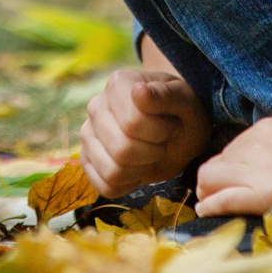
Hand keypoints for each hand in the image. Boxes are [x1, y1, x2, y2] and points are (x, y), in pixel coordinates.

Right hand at [78, 67, 211, 195]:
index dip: (160, 132)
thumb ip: (164, 95)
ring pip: (112, 172)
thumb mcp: (184, 100)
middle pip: (122, 150)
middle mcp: (96, 107)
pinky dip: (128, 185)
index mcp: (117, 85)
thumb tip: (139, 91)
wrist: (177, 129)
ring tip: (150, 154)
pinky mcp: (87, 160)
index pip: (132, 123)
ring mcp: (88, 135)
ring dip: (141, 170)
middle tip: (162, 142)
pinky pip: (105, 187)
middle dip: (153, 153)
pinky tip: (138, 167)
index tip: (171, 124)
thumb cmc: (181, 112)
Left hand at [195, 111, 271, 230]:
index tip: (234, 178)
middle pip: (218, 162)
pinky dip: (211, 205)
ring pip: (211, 177)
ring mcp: (256, 168)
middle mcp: (256, 144)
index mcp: (269, 130)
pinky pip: (222, 198)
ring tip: (210, 204)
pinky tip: (206, 211)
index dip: (230, 165)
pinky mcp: (260, 195)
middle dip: (215, 179)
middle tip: (217, 194)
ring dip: (210, 191)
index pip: (235, 148)